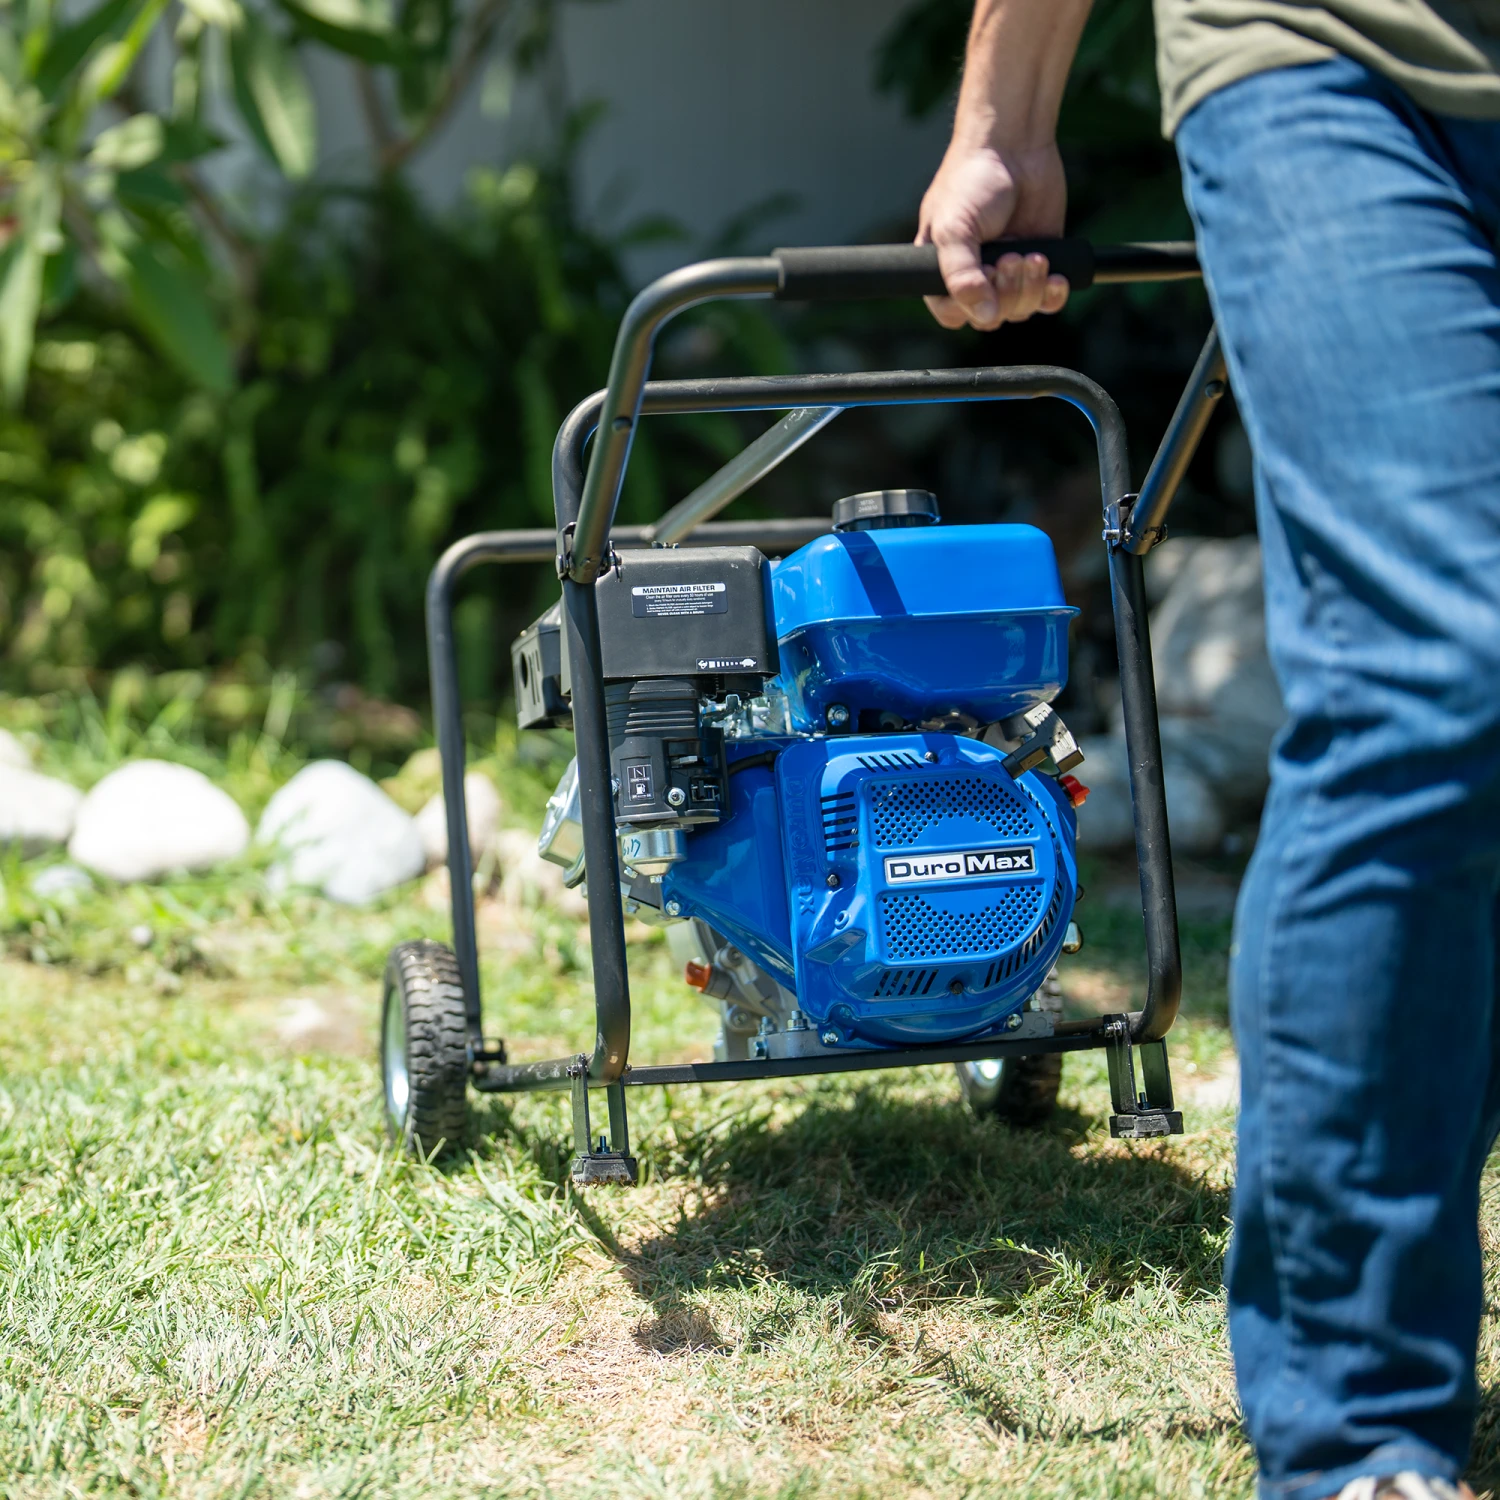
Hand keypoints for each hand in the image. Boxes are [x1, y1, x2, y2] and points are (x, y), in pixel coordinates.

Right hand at [918, 139, 1069, 329]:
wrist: (1015, 144)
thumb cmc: (972, 180)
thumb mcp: (953, 229)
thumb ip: (961, 275)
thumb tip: (983, 315)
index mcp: (943, 270)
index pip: (953, 314)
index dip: (970, 307)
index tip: (982, 276)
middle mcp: (976, 276)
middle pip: (992, 316)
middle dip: (1006, 292)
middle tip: (1010, 256)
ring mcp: (1008, 272)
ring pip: (1021, 309)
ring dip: (1030, 288)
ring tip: (1031, 254)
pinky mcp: (1040, 263)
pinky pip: (1048, 301)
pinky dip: (1053, 295)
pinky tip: (1055, 276)